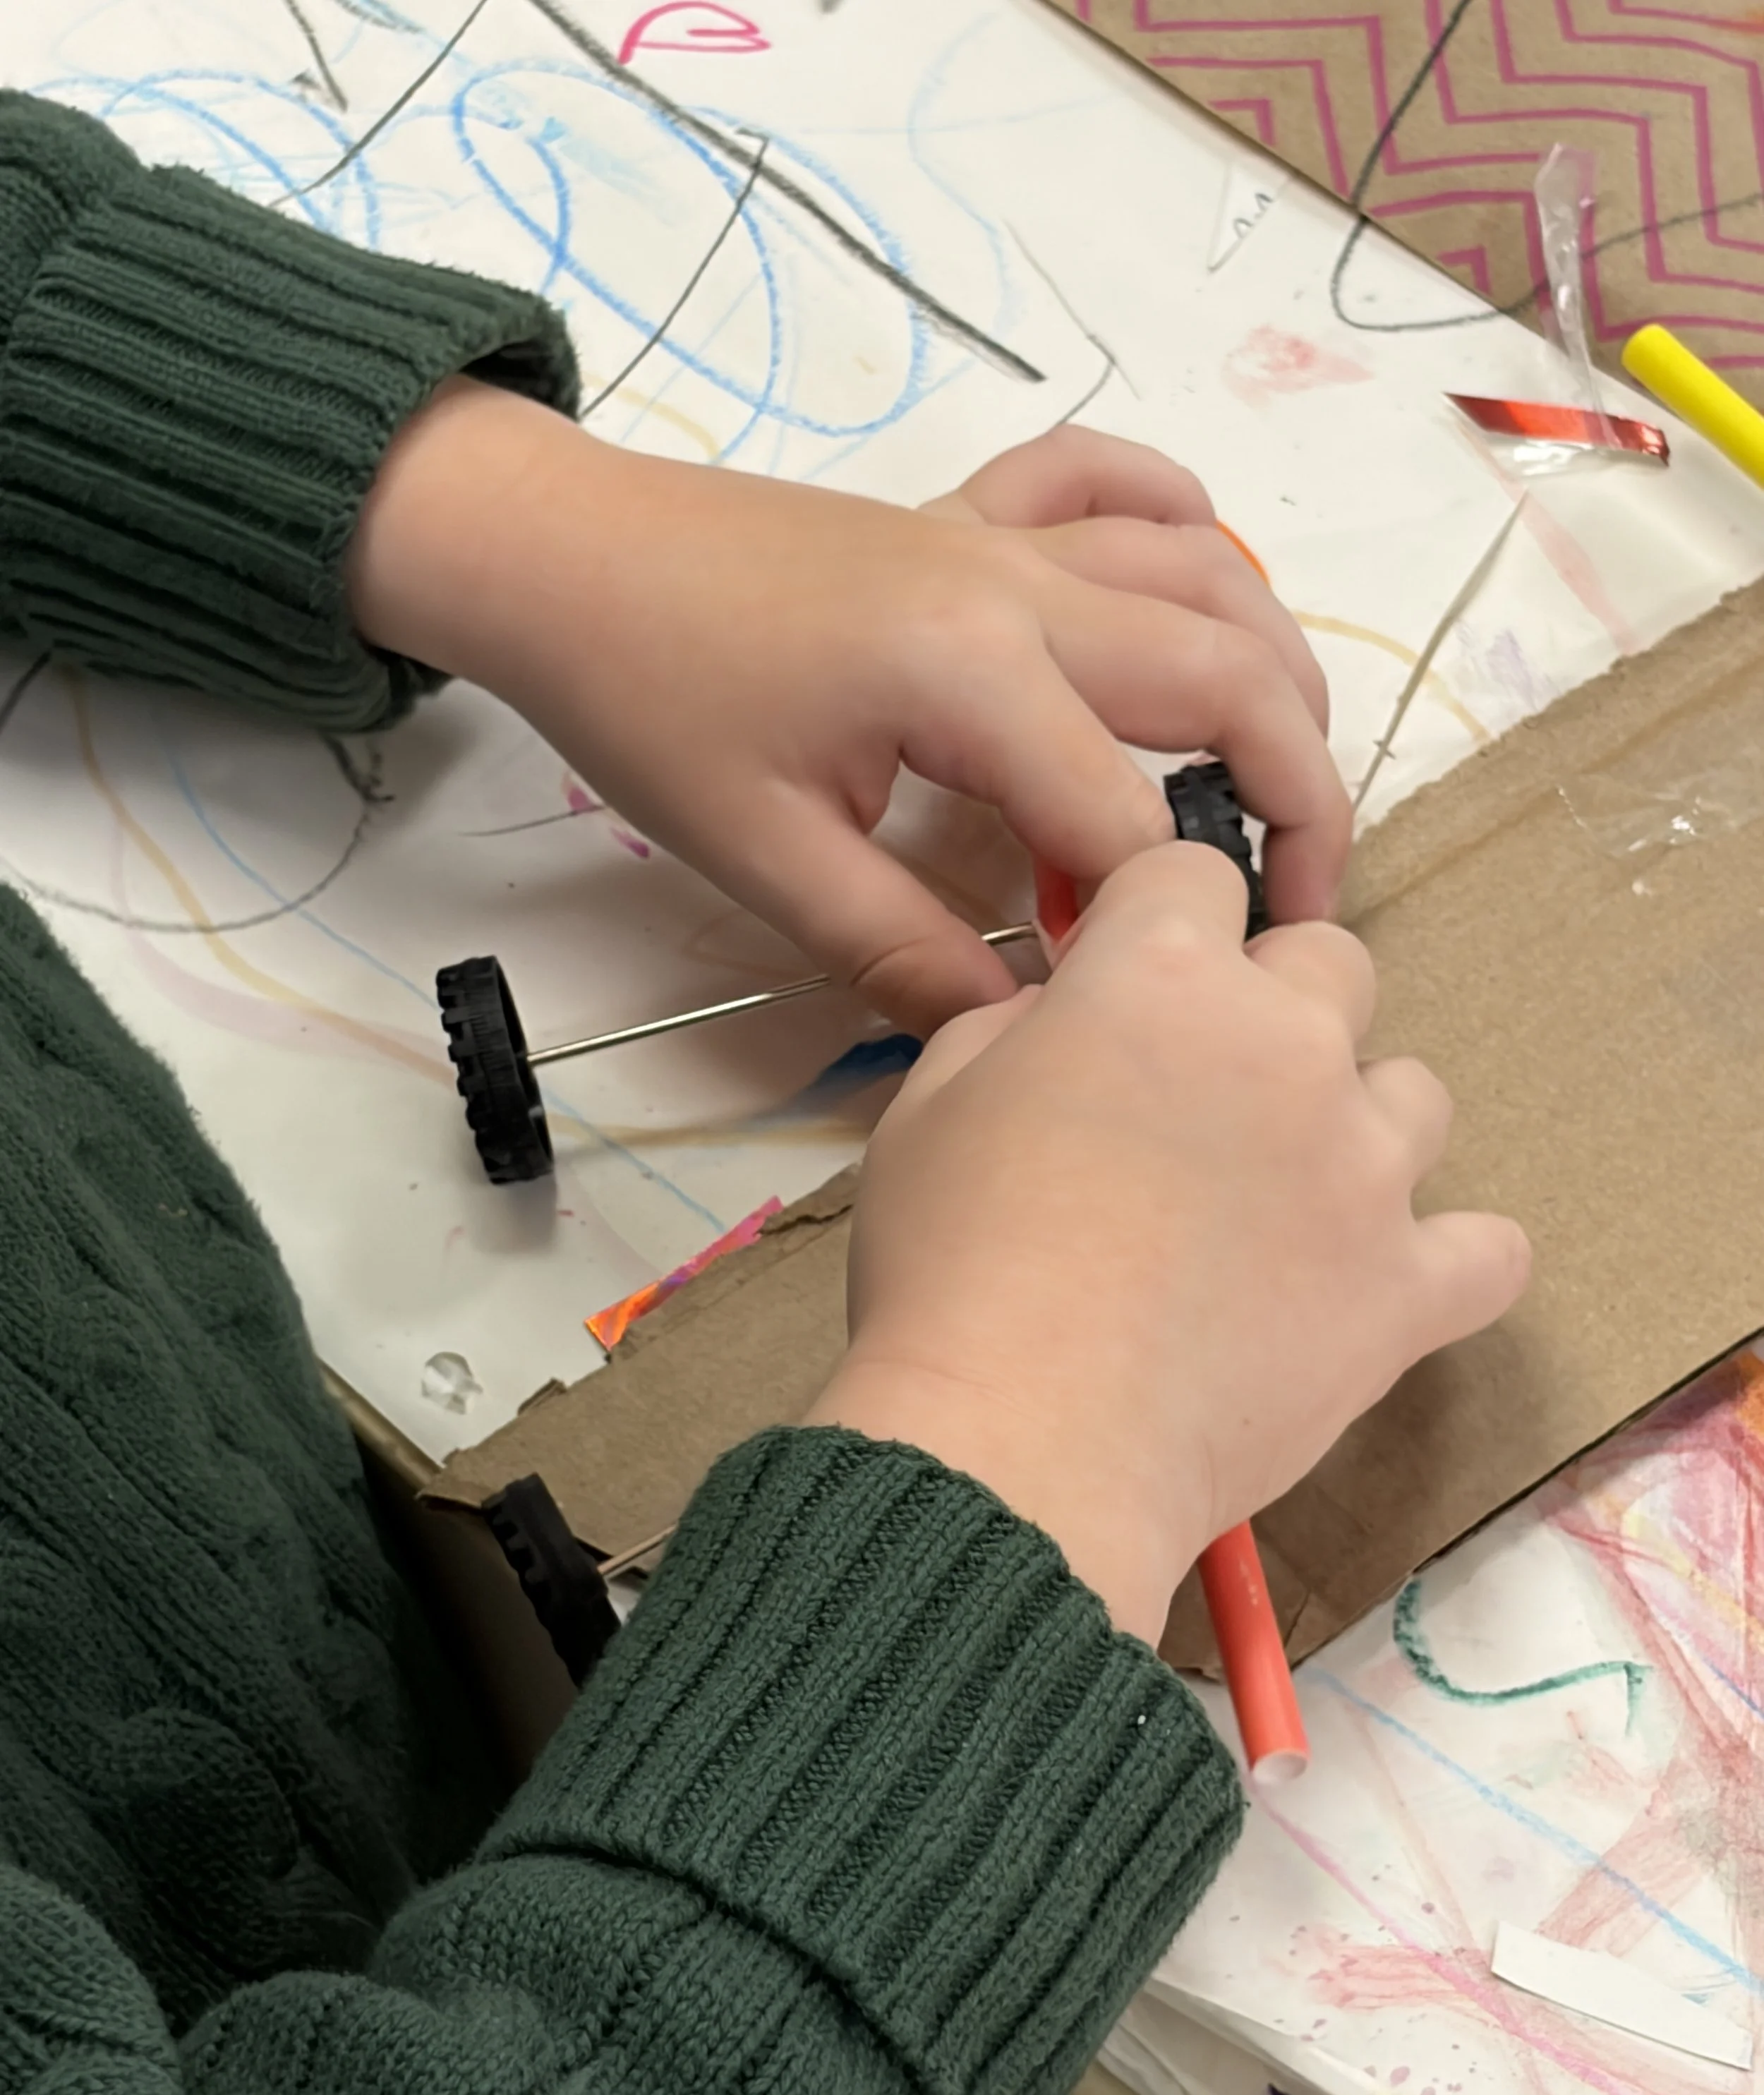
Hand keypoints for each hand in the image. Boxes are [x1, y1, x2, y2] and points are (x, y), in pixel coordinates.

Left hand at [348, 381, 1344, 1035]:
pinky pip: (1111, 479)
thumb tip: (1010, 1039)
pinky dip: (1181, 519)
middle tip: (1303, 902)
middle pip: (1232, 675)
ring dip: (1273, 667)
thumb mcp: (766, 859)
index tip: (1149, 1003)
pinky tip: (1204, 573)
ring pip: (1206, 572)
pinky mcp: (969, 508)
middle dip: (1298, 795)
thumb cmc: (648, 704)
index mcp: (971, 678)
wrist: (560, 557)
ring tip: (1281, 777)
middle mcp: (1021, 588)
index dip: (1158, 926)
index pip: (1128, 820)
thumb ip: (900, 954)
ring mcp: (1003, 534)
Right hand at [804, 846, 1529, 1643]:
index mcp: (1160, 980)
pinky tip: (1386, 1282)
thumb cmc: (951, 1277)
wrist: (1018, 1448)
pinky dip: (1447, 1261)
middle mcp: (1283, 1046)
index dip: (1157, 926)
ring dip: (1357, 1128)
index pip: (1194, 874)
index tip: (1130, 987)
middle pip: (1331, 964)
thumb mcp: (928, 1108)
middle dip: (1273, 1010)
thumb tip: (1063, 1024)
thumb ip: (1013, 1031)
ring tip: (1285, 1205)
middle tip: (1202, 1104)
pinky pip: (1490, 1250)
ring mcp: (1362, 1168)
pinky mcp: (1405, 1288)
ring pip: (1417, 1095)